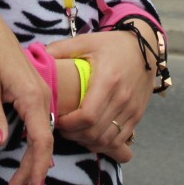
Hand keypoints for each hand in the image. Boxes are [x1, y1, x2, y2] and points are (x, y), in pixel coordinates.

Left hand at [0, 5, 53, 184]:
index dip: (36, 165)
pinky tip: (30, 155)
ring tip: (23, 181)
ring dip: (34, 158)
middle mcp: (42, 96)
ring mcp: (39, 94)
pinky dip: (35, 143)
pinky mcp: (33, 93)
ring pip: (42, 133)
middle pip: (44, 140)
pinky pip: (39, 123)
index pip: (41, 139)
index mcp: (32, 95)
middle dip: (34, 168)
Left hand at [46, 27, 156, 162]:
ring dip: (88, 141)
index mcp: (108, 80)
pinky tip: (91, 135)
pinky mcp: (138, 115)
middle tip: (62, 128)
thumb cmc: (113, 44)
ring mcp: (132, 109)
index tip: (58, 119)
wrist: (145, 47)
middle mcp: (122, 98)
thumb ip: (62, 48)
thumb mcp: (87, 41)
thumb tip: (38, 54)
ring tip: (75, 132)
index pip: (87, 116)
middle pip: (95, 132)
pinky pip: (119, 139)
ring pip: (107, 139)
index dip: (69, 124)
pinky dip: (103, 143)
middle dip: (74, 135)